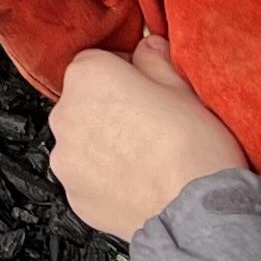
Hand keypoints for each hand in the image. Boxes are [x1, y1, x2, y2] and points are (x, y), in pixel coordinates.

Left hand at [50, 38, 250, 240]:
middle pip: (84, 102)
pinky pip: (87, 177)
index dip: (125, 73)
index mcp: (89, 77)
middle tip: (151, 126)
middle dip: (111, 109)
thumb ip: (156, 60)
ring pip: (84, 141)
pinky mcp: (74, 194)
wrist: (194, 213)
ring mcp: (66, 158)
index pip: (96, 61)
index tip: (147, 88)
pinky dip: (105, 178)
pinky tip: (138, 182)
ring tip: (146, 159)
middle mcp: (66, 114)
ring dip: (105, 144)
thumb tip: (147, 47)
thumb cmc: (193, 148)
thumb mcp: (183, 88)